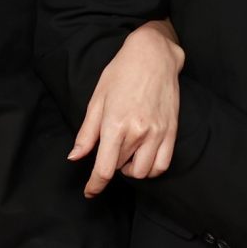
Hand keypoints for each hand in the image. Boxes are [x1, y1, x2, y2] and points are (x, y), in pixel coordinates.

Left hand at [71, 19, 184, 197]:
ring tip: (125, 155)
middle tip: (108, 151)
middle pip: (120, 168)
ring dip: (131, 169)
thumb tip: (75, 157)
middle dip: (110, 166)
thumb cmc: (121, 73)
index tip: (90, 191)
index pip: (104, 168)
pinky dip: (151, 169)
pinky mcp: (171, 132)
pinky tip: (143, 158)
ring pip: (143, 171)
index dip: (95, 185)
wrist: (154, 56)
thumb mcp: (97, 100)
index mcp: (115, 123)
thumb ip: (86, 133)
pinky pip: (162, 165)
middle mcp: (138, 132)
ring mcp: (157, 133)